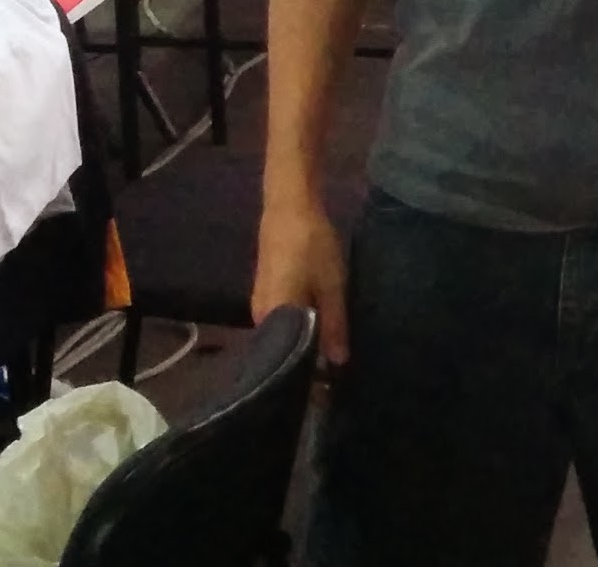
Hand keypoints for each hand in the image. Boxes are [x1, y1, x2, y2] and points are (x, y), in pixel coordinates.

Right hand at [252, 194, 349, 367]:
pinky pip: (281, 322)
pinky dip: (297, 330)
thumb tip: (338, 363)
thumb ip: (334, 325)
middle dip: (305, 363)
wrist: (290, 206)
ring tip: (327, 360)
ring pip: (282, 335)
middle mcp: (259, 317)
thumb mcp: (331, 286)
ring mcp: (260, 304)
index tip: (324, 390)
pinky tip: (316, 332)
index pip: (285, 362)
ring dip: (302, 345)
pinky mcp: (266, 293)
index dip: (305, 377)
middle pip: (281, 350)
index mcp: (271, 319)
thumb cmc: (311, 246)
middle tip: (331, 378)